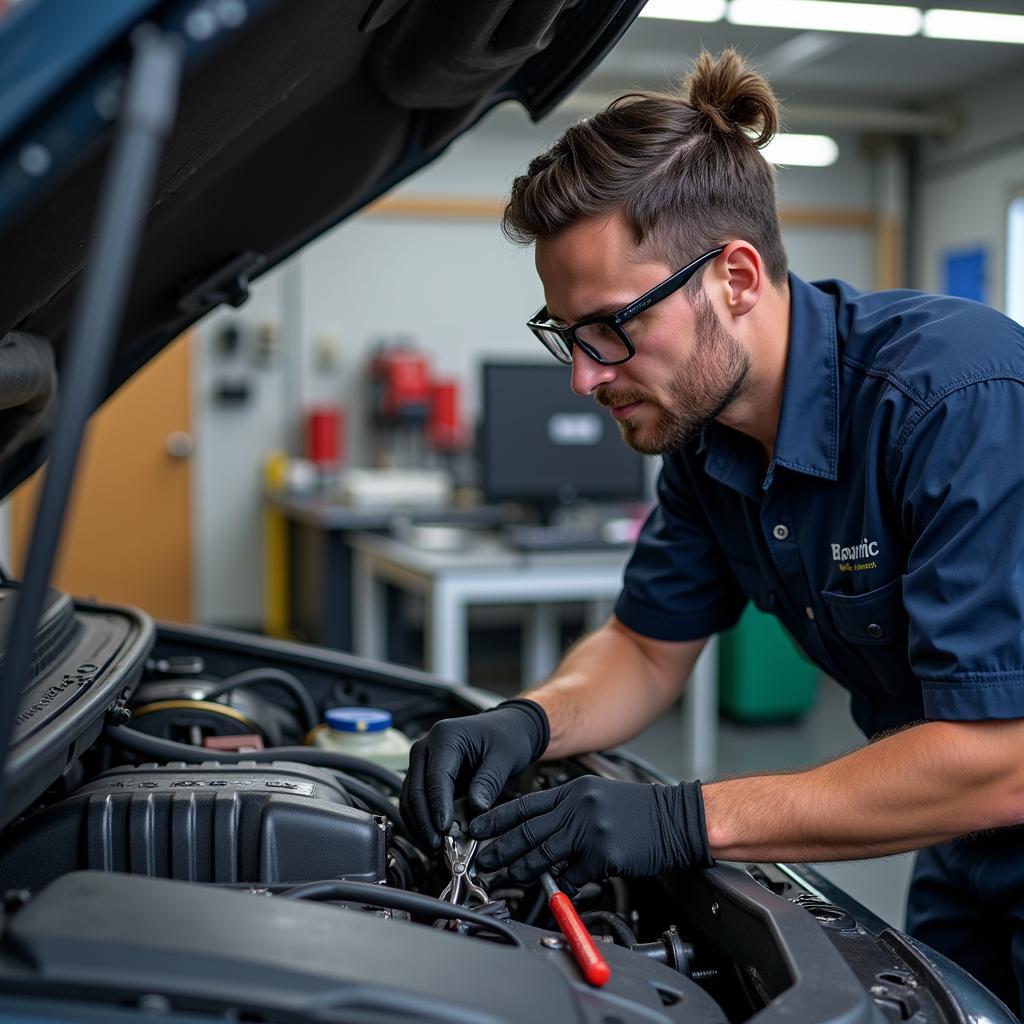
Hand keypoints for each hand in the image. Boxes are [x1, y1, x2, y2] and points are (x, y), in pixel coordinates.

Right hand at [399, 699, 548, 849]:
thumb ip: (489, 782)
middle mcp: (426, 747)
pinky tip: (435, 836)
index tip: (444, 830)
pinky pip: (416, 801)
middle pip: (415, 790)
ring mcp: (422, 761)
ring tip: (437, 847)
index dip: (438, 806)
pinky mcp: (424, 775)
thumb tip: (476, 810)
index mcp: (445, 737)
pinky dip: (422, 820)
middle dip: (425, 822)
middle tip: (439, 846)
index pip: (435, 777)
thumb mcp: (505, 757)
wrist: (506, 728)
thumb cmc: (507, 737)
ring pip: (410, 799)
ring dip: (420, 825)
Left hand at [471, 775, 712, 892]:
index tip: (477, 828)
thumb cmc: (640, 811)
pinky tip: (558, 890)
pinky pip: (574, 876)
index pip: (524, 804)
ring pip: (544, 854)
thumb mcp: (598, 798)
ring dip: (523, 869)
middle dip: (501, 848)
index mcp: (573, 792)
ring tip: (509, 878)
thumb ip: (568, 812)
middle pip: (528, 830)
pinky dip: (563, 885)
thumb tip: (539, 834)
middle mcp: (578, 807)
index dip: (497, 818)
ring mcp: (590, 830)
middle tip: (484, 861)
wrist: (677, 819)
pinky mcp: (604, 854)